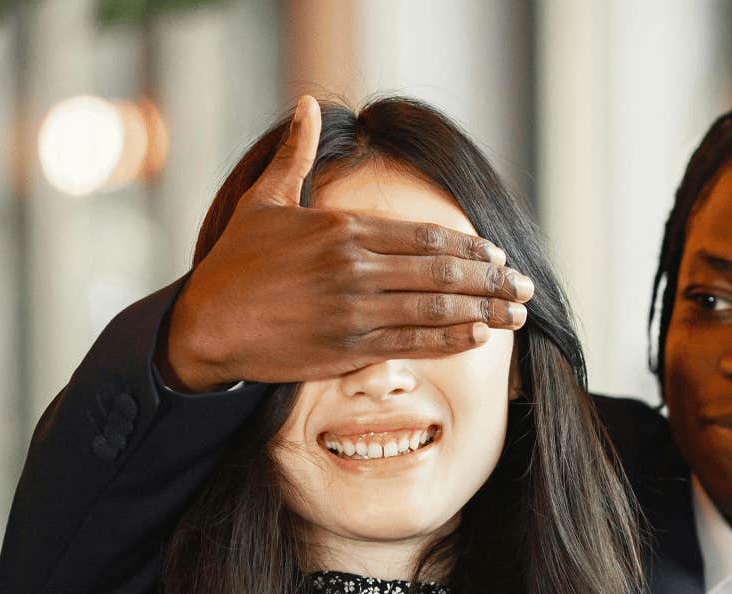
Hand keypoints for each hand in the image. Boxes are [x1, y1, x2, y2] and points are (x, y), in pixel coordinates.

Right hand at [162, 95, 535, 391]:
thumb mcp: (265, 200)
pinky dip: (451, 339)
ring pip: (435, 309)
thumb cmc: (235, 263)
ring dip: (484, 310)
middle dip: (492, 280)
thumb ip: (296, 155)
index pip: (425, 238)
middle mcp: (355, 269)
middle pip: (442, 273)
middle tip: (525, 285)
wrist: (206, 323)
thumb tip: (305, 106)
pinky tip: (479, 335)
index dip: (469, 249)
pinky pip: (412, 343)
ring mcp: (354, 311)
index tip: (498, 254)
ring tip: (517, 313)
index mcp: (343, 230)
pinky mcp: (348, 350)